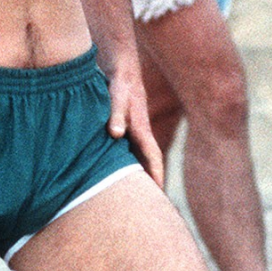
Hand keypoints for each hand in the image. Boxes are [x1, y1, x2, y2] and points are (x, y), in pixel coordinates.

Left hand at [107, 59, 163, 185]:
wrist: (120, 66)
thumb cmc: (119, 81)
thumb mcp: (116, 96)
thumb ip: (115, 115)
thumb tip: (115, 134)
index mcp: (141, 129)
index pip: (153, 157)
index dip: (156, 174)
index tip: (159, 193)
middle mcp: (138, 133)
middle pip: (146, 162)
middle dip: (148, 181)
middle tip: (147, 204)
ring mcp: (131, 131)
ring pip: (135, 158)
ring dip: (135, 174)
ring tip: (130, 196)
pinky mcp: (122, 127)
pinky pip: (124, 151)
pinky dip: (123, 163)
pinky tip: (112, 173)